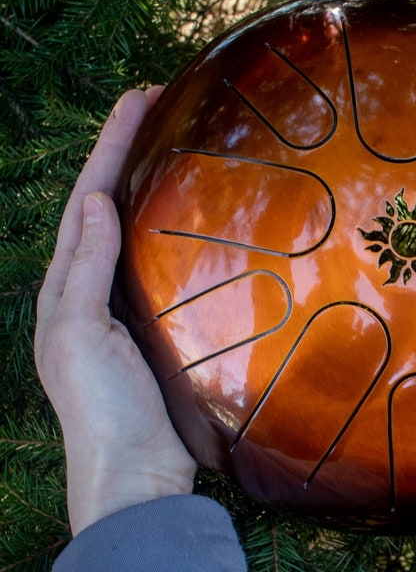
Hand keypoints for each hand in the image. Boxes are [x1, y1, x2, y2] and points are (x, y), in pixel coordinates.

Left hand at [35, 88, 196, 535]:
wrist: (138, 472)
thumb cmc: (102, 407)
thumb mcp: (79, 335)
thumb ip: (86, 271)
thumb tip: (98, 203)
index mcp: (65, 287)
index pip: (87, 201)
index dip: (109, 148)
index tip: (136, 99)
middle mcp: (92, 289)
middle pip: (107, 205)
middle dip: (126, 152)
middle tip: (158, 103)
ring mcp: (127, 306)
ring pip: (136, 232)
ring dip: (147, 185)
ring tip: (172, 145)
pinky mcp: (160, 325)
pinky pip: (161, 266)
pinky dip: (171, 232)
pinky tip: (192, 220)